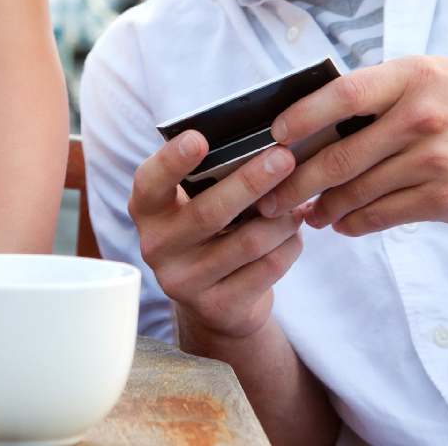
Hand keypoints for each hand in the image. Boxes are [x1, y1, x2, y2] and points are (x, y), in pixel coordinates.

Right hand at [131, 131, 307, 341]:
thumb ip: (214, 178)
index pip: (151, 183)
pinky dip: (289, 245)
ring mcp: (184, 282)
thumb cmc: (211, 232)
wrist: (216, 302)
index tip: (199, 139)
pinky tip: (294, 233)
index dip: (172, 160)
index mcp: (149, 211)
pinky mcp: (217, 307)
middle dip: (251, 182)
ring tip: (298, 201)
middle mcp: (157, 247)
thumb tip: (263, 149)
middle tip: (283, 159)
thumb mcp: (197, 203)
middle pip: (209, 212)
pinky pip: (267, 269)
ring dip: (282, 218)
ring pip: (248, 242)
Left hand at [257, 55, 447, 235]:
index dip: (301, 118)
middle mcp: (420, 117)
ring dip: (322, 208)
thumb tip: (316, 115)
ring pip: (357, 192)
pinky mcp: (446, 198)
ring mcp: (434, 160)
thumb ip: (381, 91)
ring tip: (305, 213)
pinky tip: (342, 224)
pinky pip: (384, 216)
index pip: (341, 96)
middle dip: (296, 181)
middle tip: (270, 197)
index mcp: (411, 77)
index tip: (275, 137)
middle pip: (340, 156)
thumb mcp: (432, 75)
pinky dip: (355, 224)